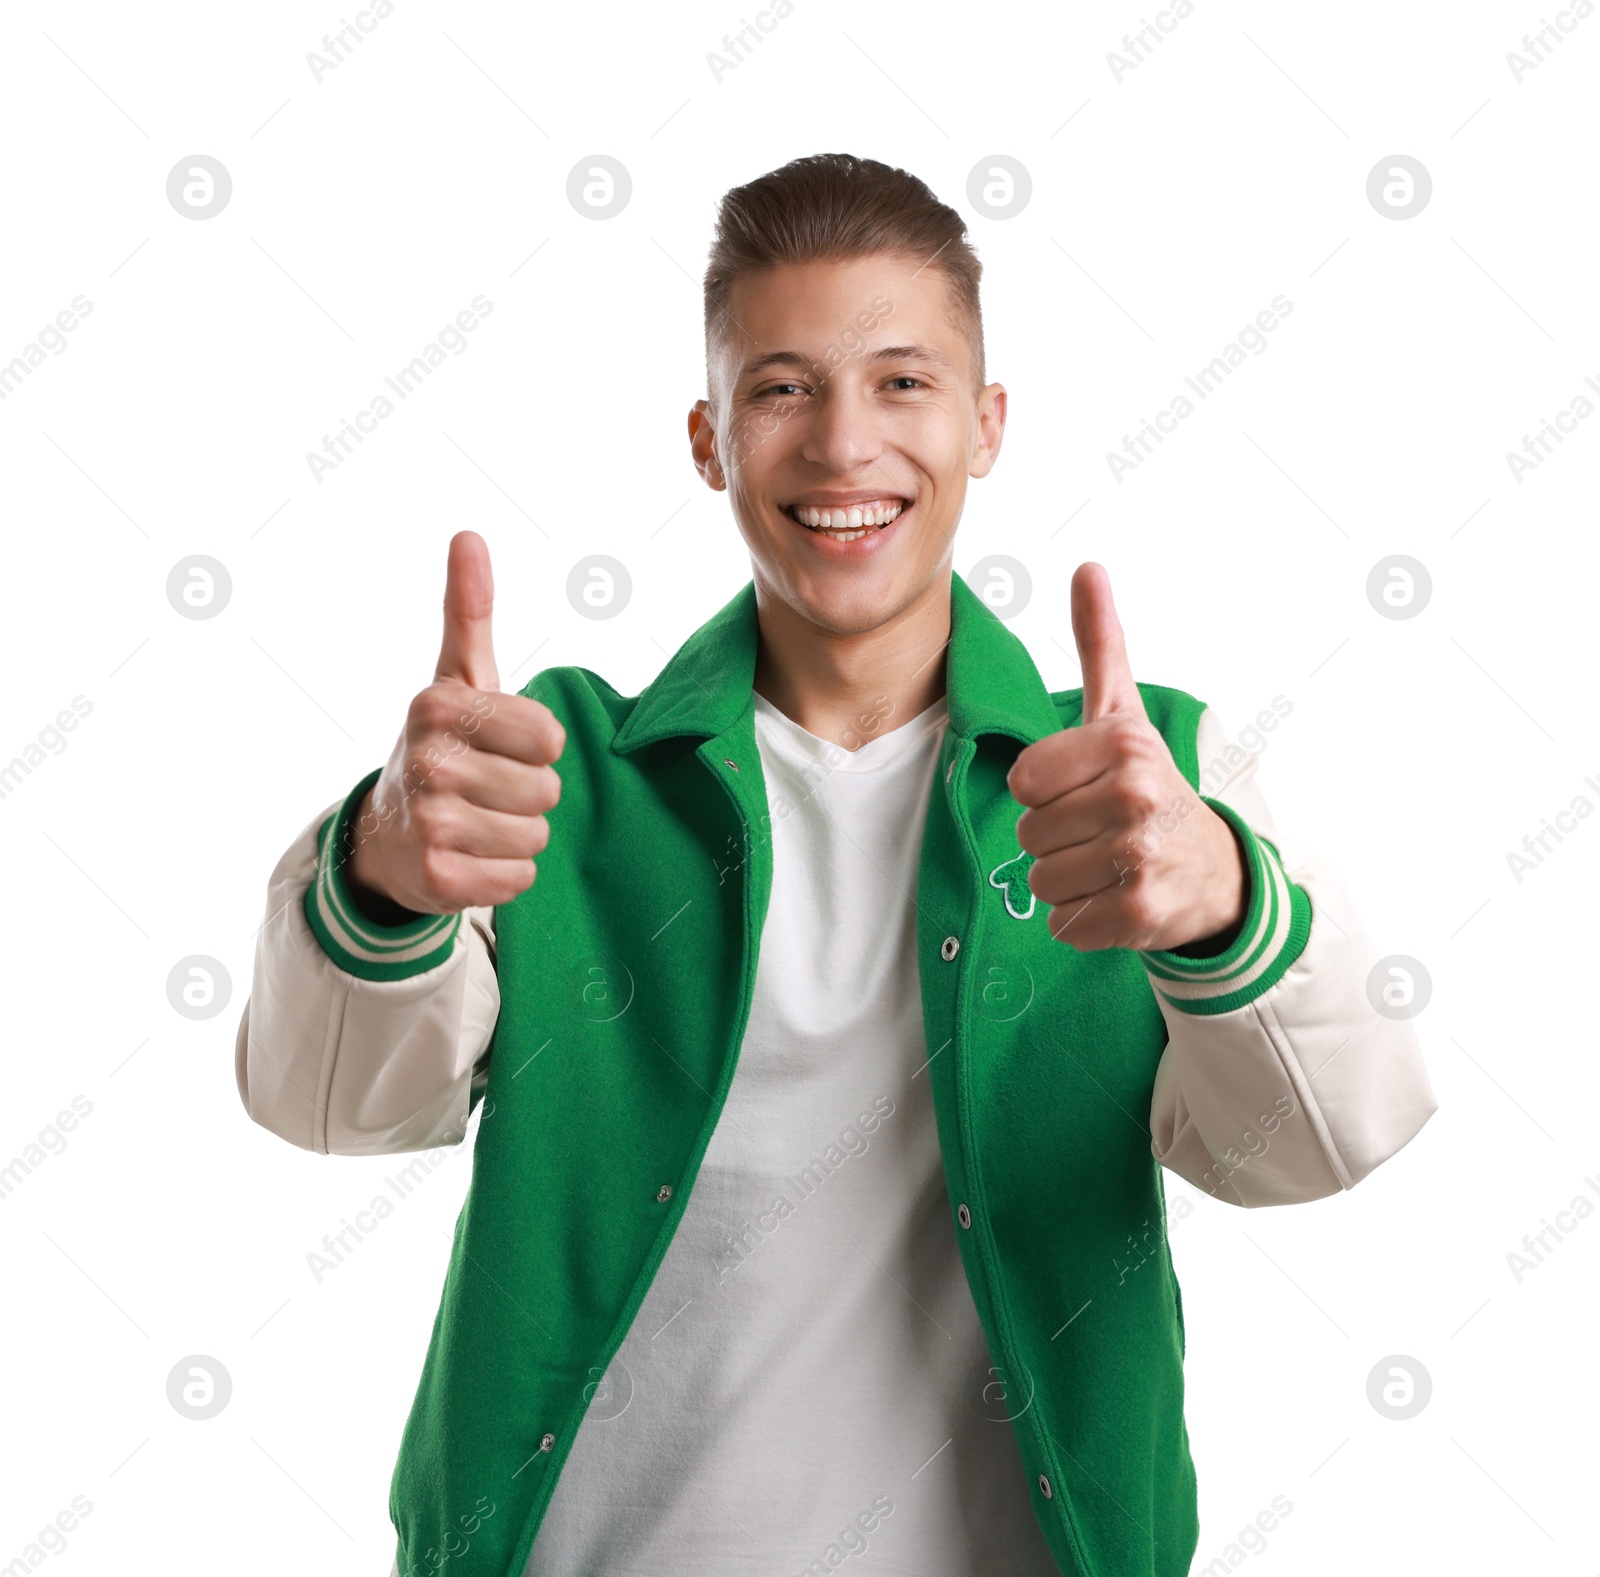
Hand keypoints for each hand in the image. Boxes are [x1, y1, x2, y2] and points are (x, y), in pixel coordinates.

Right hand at [346, 530, 565, 915]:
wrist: (387, 834)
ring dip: (518, 837)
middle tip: (489, 791)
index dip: (536, 748)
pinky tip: (472, 858)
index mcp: (440, 706)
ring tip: (479, 824)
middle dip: (529, 796)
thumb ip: (469, 612)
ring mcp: (427, 821)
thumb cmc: (443, 748)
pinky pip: (518, 880)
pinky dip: (506, 876)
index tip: (501, 746)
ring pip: (536, 838)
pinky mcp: (435, 877)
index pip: (548, 737)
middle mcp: (428, 759)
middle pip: (547, 792)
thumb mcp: (457, 679)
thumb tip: (468, 535)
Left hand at [1005, 562, 1244, 951]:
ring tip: (1108, 864)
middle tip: (1100, 832)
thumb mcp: (1123, 714)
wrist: (1216, 871)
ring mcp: (1140, 856)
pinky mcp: (1140, 912)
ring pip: (1041, 882)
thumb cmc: (1149, 786)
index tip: (1084, 789)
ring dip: (1066, 882)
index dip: (1045, 792)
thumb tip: (1087, 568)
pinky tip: (1117, 898)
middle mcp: (1135, 796)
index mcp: (1122, 744)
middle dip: (1056, 840)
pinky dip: (1083, 921)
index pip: (1024, 781)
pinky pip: (1065, 924)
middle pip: (1028, 835)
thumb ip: (1099, 644)